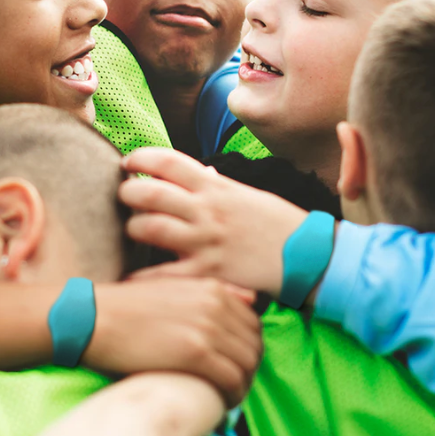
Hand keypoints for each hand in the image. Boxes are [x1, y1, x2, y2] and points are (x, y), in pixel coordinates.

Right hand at [84, 279, 260, 407]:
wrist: (93, 318)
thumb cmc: (126, 308)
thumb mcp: (173, 288)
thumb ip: (212, 292)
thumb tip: (250, 299)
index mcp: (212, 289)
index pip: (253, 323)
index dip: (249, 349)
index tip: (237, 366)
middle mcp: (216, 305)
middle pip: (254, 344)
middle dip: (250, 369)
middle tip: (235, 387)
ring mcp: (208, 328)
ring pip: (247, 364)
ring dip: (243, 385)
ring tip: (228, 398)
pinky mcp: (196, 353)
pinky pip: (232, 380)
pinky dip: (233, 396)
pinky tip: (223, 405)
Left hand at [120, 147, 310, 296]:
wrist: (310, 256)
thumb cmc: (280, 224)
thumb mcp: (248, 195)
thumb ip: (218, 186)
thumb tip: (197, 175)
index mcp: (217, 187)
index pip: (168, 161)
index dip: (141, 157)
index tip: (128, 161)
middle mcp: (207, 210)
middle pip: (149, 192)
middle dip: (127, 192)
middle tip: (123, 196)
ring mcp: (205, 242)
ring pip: (149, 228)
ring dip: (133, 228)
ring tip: (132, 230)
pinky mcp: (208, 273)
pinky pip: (164, 275)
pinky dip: (142, 278)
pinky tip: (130, 277)